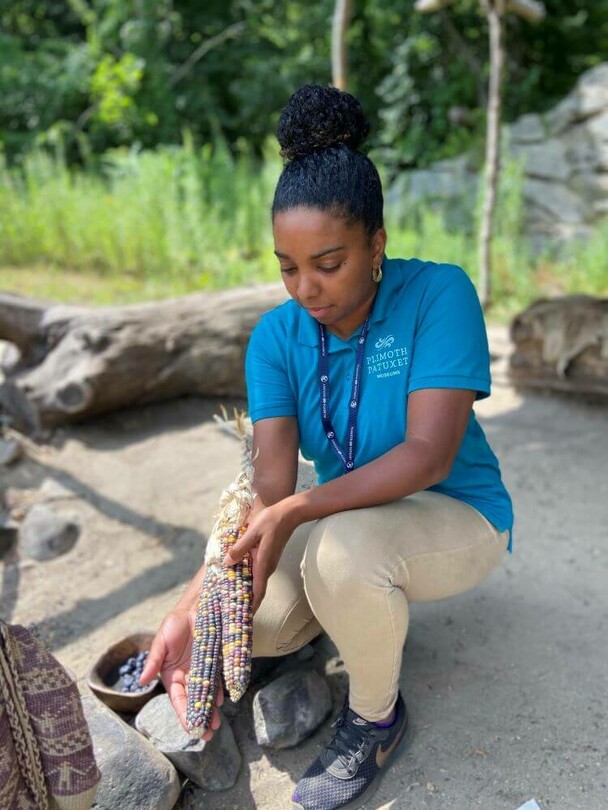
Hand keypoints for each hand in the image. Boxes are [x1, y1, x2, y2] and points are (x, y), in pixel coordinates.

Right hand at [139, 606, 222, 741]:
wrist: (197, 607)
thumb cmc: (174, 624)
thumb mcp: (161, 642)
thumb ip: (153, 661)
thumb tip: (141, 682)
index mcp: (172, 676)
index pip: (178, 700)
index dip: (184, 715)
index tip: (191, 729)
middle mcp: (188, 676)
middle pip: (194, 701)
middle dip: (200, 718)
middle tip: (208, 734)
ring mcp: (203, 670)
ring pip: (207, 694)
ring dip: (211, 709)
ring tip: (217, 724)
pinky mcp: (216, 663)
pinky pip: (218, 680)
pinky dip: (220, 691)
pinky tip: (223, 700)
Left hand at [224, 501, 295, 613]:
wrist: (289, 513)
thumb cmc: (271, 521)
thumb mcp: (252, 532)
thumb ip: (239, 548)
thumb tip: (227, 563)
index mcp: (263, 563)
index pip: (258, 591)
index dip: (252, 607)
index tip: (245, 619)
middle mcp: (267, 567)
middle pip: (257, 590)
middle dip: (247, 603)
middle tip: (233, 614)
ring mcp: (269, 563)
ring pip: (257, 582)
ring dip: (247, 592)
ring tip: (233, 600)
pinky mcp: (268, 558)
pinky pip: (257, 573)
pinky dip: (249, 580)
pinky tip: (238, 578)